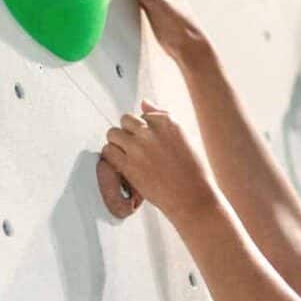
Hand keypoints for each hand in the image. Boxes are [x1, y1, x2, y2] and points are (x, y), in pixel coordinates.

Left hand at [101, 100, 219, 222]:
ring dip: (118, 143)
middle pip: (125, 120)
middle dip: (129, 133)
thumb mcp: (184, 137)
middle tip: (136, 148)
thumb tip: (144, 103)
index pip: (144, 114)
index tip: (148, 141)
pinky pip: (108, 151)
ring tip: (128, 156)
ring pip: (113, 133)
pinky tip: (122, 164)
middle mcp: (152, 131)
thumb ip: (162, 118)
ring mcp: (138, 148)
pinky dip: (112, 157)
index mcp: (168, 122)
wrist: (192, 197)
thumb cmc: (192, 172)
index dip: (144, 129)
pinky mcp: (128, 165)